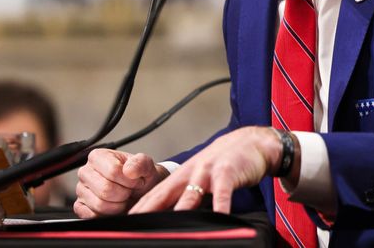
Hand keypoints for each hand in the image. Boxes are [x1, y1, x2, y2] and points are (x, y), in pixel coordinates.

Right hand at [74, 149, 167, 217]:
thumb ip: (140, 163)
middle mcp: (85, 172)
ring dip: (118, 205)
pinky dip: (107, 215)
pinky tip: (113, 206)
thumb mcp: (146, 166)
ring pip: (100, 204)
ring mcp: (81, 190)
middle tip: (130, 191)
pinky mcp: (80, 207)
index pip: (113, 171)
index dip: (129, 180)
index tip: (136, 181)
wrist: (140, 193)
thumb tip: (128, 170)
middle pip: (106, 189)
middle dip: (124, 193)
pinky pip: (92, 216)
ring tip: (122, 198)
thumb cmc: (139, 178)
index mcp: (98, 156)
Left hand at [128, 126, 289, 214]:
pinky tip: (218, 218)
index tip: (124, 225)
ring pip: (190, 196)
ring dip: (180, 212)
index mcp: (179, 177)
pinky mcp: (227, 172)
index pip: (153, 197)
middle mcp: (189, 174)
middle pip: (163, 196)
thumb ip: (185, 199)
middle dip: (148, 213)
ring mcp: (207, 172)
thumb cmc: (223, 165)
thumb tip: (169, 221)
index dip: (137, 211)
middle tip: (136, 229)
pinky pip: (223, 193)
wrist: (249, 142)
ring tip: (170, 230)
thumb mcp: (199, 180)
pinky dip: (220, 206)